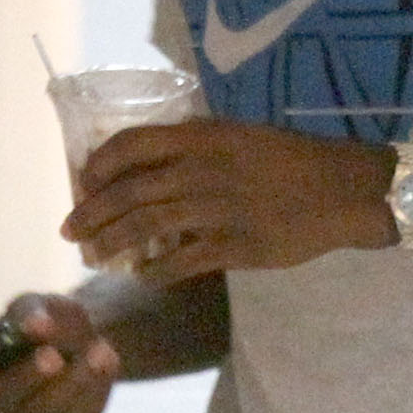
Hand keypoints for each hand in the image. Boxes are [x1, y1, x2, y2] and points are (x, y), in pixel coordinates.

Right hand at [0, 293, 118, 412]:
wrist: (79, 341)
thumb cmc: (42, 323)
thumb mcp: (36, 305)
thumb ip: (31, 313)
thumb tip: (35, 326)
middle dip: (23, 382)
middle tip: (51, 355)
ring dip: (67, 386)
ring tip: (96, 351)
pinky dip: (89, 392)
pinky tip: (105, 361)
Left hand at [62, 118, 393, 281]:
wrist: (342, 190)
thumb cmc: (291, 159)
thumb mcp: (240, 136)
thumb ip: (196, 147)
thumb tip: (148, 166)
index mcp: (203, 137)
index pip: (132, 144)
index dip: (98, 165)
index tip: (82, 182)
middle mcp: (203, 170)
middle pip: (129, 192)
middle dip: (91, 214)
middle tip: (70, 231)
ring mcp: (218, 210)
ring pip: (146, 228)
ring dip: (112, 244)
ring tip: (94, 256)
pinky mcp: (235, 246)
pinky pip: (181, 262)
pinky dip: (155, 272)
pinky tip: (143, 277)